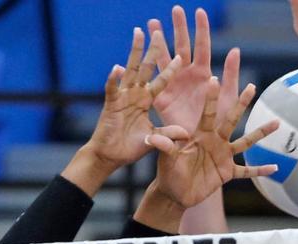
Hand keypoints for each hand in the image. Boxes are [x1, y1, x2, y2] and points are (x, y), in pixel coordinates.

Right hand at [83, 27, 186, 170]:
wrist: (111, 157)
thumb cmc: (130, 148)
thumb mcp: (155, 140)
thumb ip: (168, 134)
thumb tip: (186, 133)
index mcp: (146, 101)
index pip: (161, 82)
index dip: (170, 70)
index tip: (181, 56)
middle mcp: (135, 95)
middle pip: (146, 68)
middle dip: (152, 50)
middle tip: (158, 32)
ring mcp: (122, 97)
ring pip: (129, 70)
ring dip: (134, 52)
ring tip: (138, 34)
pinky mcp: (111, 104)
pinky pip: (112, 89)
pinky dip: (113, 79)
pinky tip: (117, 68)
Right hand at [148, 6, 240, 134]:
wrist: (204, 149)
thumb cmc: (219, 126)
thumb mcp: (229, 99)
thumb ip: (231, 75)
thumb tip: (235, 49)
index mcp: (204, 76)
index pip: (202, 47)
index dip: (201, 29)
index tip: (199, 11)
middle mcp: (187, 78)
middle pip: (181, 47)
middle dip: (177, 28)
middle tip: (175, 9)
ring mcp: (173, 87)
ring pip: (164, 59)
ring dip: (158, 41)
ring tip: (152, 23)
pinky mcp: (161, 101)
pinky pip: (152, 82)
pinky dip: (147, 67)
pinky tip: (137, 54)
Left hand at [149, 78, 277, 210]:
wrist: (174, 192)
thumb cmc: (168, 171)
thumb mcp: (166, 157)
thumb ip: (165, 146)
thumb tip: (154, 138)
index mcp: (200, 134)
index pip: (207, 113)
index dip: (211, 98)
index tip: (215, 78)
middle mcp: (215, 141)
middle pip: (231, 120)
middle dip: (241, 104)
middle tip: (253, 87)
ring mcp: (223, 156)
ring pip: (246, 142)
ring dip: (261, 133)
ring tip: (277, 122)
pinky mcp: (227, 172)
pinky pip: (247, 171)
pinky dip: (260, 170)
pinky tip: (275, 168)